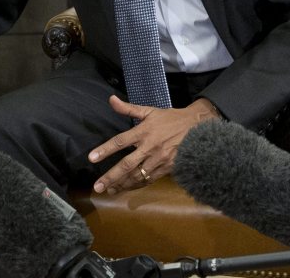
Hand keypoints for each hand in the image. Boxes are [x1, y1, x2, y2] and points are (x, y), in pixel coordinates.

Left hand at [88, 95, 220, 194]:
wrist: (198, 128)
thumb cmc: (170, 119)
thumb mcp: (149, 111)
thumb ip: (128, 108)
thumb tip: (110, 99)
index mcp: (143, 131)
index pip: (119, 142)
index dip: (105, 150)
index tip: (91, 158)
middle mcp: (150, 147)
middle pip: (127, 164)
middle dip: (111, 176)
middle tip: (97, 186)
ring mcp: (159, 159)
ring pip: (138, 176)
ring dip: (122, 184)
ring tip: (109, 190)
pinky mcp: (168, 168)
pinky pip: (150, 179)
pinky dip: (137, 185)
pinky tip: (127, 188)